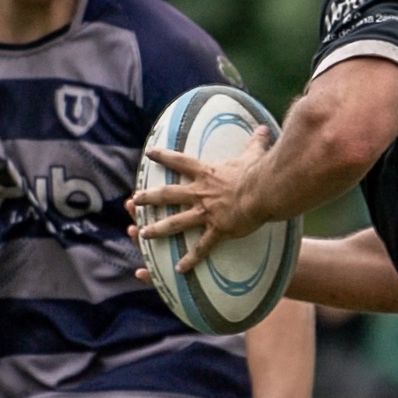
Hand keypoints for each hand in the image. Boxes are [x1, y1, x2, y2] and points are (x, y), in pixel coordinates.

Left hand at [130, 129, 271, 272]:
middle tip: (133, 200)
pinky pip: (201, 247)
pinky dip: (191, 259)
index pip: (179, 162)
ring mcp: (206, 212)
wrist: (264, 190)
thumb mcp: (255, 153)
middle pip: (167, 194)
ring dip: (157, 229)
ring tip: (142, 234)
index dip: (164, 157)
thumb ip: (255, 141)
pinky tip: (180, 270)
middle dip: (148, 198)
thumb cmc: (259, 171)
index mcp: (206, 174)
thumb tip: (264, 127)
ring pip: (175, 222)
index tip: (149, 153)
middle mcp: (200, 193)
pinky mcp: (217, 229)